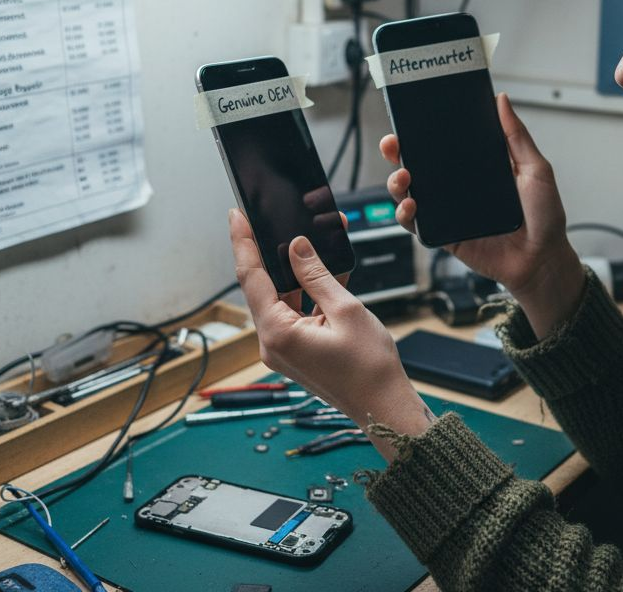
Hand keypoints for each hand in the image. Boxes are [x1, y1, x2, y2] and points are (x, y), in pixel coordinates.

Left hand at [229, 209, 432, 459]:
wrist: (384, 407)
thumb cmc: (370, 369)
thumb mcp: (345, 310)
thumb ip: (317, 275)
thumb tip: (297, 247)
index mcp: (278, 333)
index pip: (251, 277)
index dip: (243, 242)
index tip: (237, 215)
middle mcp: (273, 343)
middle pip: (264, 286)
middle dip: (276, 253)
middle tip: (279, 221)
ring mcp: (283, 348)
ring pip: (282, 298)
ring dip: (298, 273)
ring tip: (314, 244)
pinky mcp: (297, 350)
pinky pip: (295, 313)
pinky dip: (308, 293)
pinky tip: (325, 272)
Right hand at [381, 94, 585, 334]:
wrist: (542, 259)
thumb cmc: (544, 216)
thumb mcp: (535, 169)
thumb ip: (516, 136)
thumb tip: (502, 100)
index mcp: (476, 167)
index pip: (441, 145)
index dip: (422, 133)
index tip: (408, 120)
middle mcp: (457, 187)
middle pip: (418, 166)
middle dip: (398, 153)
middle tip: (393, 144)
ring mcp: (448, 211)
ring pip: (409, 193)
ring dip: (397, 183)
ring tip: (403, 177)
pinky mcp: (444, 235)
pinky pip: (416, 225)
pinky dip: (406, 214)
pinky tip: (411, 206)